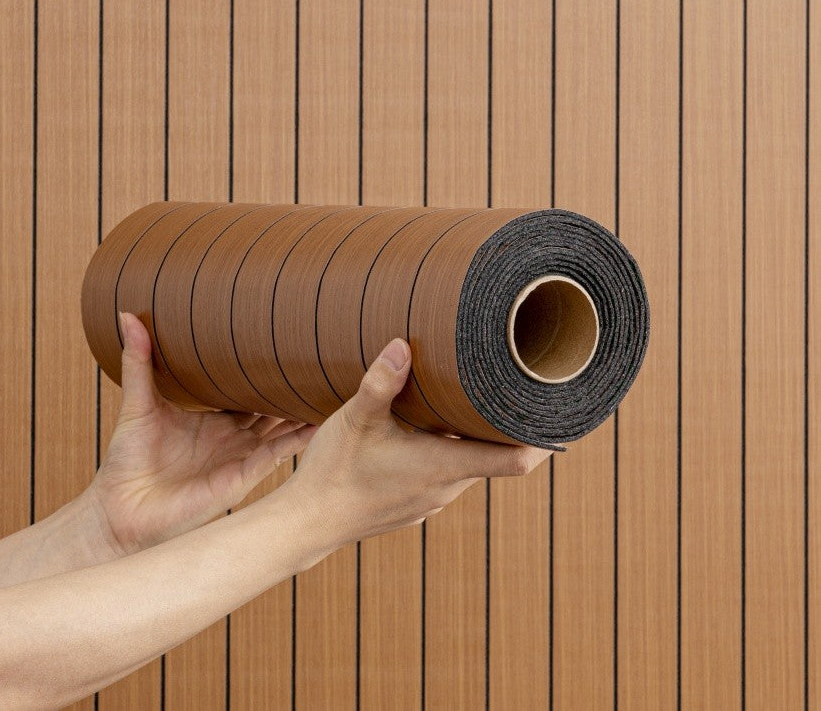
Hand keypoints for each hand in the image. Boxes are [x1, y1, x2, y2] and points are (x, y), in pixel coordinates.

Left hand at [84, 311, 317, 555]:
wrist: (120, 512)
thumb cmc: (126, 461)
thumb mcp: (138, 403)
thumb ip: (139, 361)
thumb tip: (126, 315)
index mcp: (213, 419)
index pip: (246, 390)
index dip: (263, 369)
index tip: (281, 341)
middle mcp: (232, 437)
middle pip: (271, 406)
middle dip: (290, 386)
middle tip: (315, 354)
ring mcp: (240, 456)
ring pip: (282, 426)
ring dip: (302, 408)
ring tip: (328, 383)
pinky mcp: (243, 476)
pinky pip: (277, 454)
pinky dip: (298, 438)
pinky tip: (319, 421)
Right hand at [281, 338, 552, 549]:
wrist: (307, 524)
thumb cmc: (333, 473)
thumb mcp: (355, 419)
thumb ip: (381, 382)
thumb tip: (403, 343)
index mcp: (444, 465)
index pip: (518, 460)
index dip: (545, 436)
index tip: (559, 409)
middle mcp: (447, 487)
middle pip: (498, 455)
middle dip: (509, 423)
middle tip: (518, 385)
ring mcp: (432, 499)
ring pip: (469, 462)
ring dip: (475, 435)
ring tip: (472, 397)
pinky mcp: (415, 503)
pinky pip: (446, 474)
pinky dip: (450, 450)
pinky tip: (428, 428)